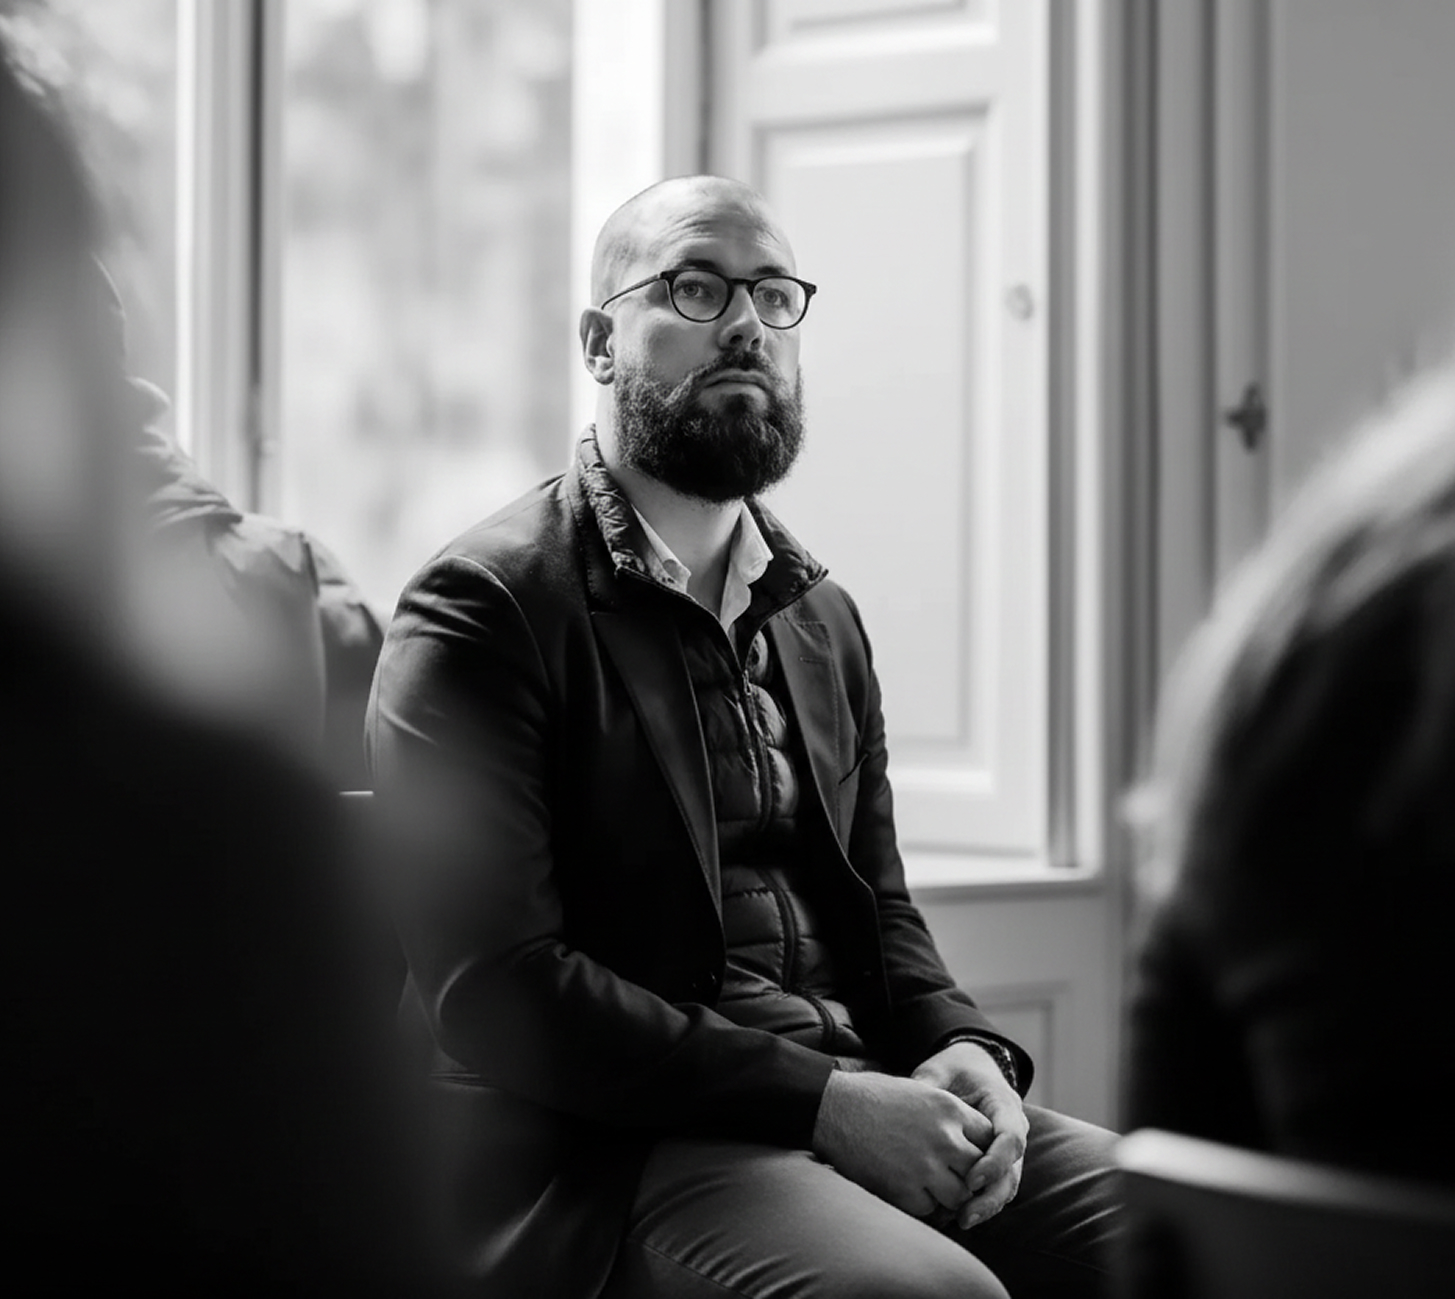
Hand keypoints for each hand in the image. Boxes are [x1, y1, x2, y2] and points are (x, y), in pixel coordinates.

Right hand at [811, 1070, 988, 1218]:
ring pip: (959, 1197)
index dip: (981, 1150)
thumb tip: (973, 1143)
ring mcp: (925, 1166)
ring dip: (948, 1195)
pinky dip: (922, 1204)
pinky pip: (929, 1209)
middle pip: (979, 1171)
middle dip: (969, 1177)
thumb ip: (950, 1116)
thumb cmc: (873, 1097)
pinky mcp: (903, 1189)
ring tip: (931, 1186)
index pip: (989, 1139)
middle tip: (954, 1178)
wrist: (832, 1108)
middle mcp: (944, 1138)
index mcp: (950, 1109)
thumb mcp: (921, 1091)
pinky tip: (909, 1190)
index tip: (968, 1155)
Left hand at [913, 1041, 1028, 1229]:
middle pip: (1013, 1171)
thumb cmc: (954, 1069)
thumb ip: (930, 1087)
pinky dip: (982, 1203)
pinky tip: (959, 1216)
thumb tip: (910, 1101)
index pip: (1010, 1139)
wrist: (971, 1066)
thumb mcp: (941, 1070)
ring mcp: (1008, 1149)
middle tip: (965, 1215)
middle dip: (991, 1196)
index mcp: (1004, 1103)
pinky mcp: (998, 1161)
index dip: (994, 1163)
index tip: (969, 1180)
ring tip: (962, 1222)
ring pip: (1008, 1185)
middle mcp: (1014, 1129)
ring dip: (988, 1206)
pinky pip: (997, 1186)